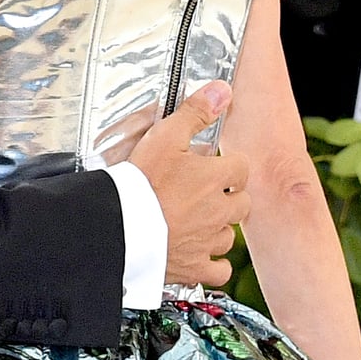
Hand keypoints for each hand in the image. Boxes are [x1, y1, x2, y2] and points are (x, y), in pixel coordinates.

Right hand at [126, 81, 251, 289]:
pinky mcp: (195, 267)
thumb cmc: (139, 182)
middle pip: (241, 203)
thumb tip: (223, 90)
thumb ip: (195, 113)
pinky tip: (199, 251)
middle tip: (203, 192)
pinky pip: (219, 269)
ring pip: (229, 235)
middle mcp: (220, 211)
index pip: (242, 167)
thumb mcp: (165, 136)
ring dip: (218, 227)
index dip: (228, 166)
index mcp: (217, 177)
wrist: (118, 227)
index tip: (213, 166)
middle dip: (227, 197)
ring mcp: (209, 241)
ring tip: (196, 220)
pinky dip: (212, 262)